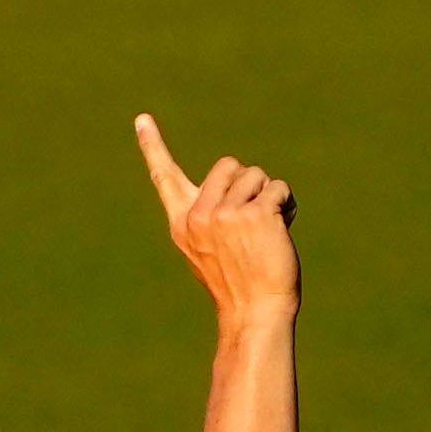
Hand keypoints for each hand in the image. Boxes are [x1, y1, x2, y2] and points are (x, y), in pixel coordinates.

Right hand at [136, 114, 295, 315]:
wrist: (256, 311)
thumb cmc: (238, 282)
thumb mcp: (208, 249)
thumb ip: (210, 214)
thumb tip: (238, 178)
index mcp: (182, 223)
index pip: (165, 178)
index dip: (154, 146)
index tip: (142, 120)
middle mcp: (199, 215)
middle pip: (228, 165)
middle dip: (247, 183)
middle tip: (252, 219)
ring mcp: (226, 214)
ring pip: (257, 176)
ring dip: (269, 197)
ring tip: (267, 231)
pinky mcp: (255, 214)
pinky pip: (278, 189)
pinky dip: (287, 206)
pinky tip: (282, 230)